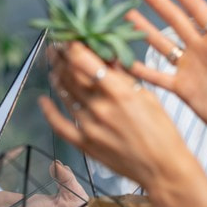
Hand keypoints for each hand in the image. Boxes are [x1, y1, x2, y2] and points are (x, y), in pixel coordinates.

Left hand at [40, 41, 202, 190]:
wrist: (163, 169)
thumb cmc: (162, 131)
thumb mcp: (147, 96)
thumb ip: (124, 76)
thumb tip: (107, 55)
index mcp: (119, 92)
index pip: (85, 61)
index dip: (72, 46)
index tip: (69, 37)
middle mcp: (100, 108)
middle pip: (71, 75)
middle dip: (61, 57)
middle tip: (56, 47)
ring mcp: (89, 127)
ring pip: (64, 95)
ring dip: (57, 77)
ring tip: (54, 66)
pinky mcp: (84, 144)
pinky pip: (59, 125)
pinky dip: (48, 111)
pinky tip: (43, 100)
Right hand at [127, 0, 206, 147]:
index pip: (198, 10)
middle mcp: (201, 49)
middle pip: (175, 22)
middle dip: (159, 4)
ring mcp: (189, 68)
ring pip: (162, 44)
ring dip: (145, 30)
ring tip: (127, 17)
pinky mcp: (181, 87)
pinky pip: (156, 75)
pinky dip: (140, 69)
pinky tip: (123, 60)